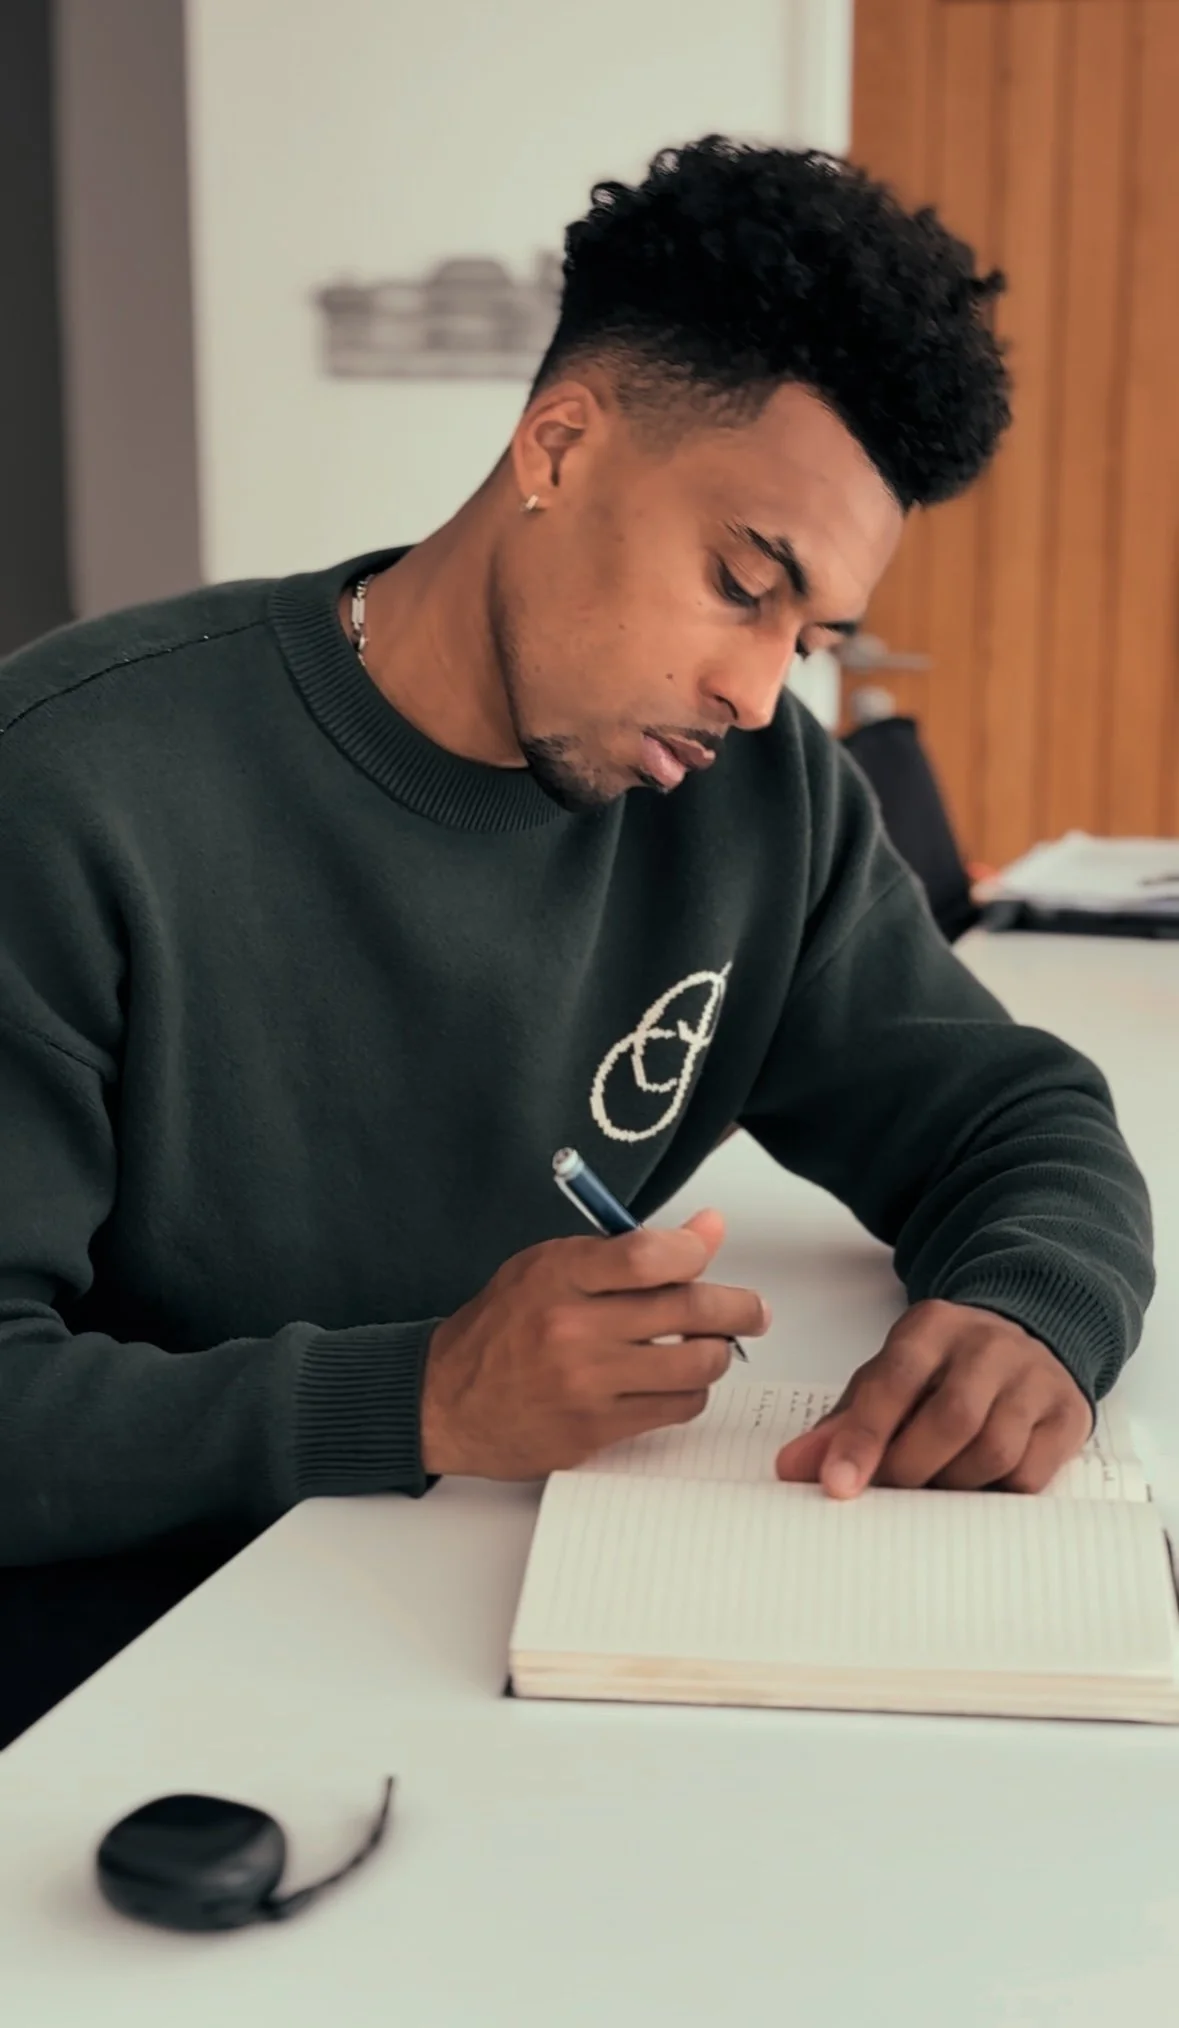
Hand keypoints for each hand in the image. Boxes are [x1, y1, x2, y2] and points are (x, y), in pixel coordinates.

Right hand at [421, 1211, 769, 1478]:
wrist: (445, 1401)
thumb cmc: (501, 1326)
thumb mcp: (549, 1265)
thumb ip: (626, 1249)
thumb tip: (706, 1230)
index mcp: (560, 1276)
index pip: (651, 1256)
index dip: (696, 1249)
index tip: (708, 1247)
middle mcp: (574, 1330)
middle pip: (689, 1311)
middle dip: (739, 1308)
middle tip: (752, 1310)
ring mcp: (587, 1386)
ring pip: (695, 1366)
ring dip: (716, 1354)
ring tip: (709, 1346)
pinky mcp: (596, 1431)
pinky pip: (675, 1408)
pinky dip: (689, 1392)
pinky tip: (676, 1380)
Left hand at [775, 1299, 1091, 1498]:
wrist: (1030, 1337)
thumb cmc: (946, 1370)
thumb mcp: (890, 1378)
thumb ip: (845, 1422)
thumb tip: (794, 1469)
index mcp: (932, 1327)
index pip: (893, 1381)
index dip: (863, 1437)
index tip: (836, 1485)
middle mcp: (989, 1345)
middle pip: (952, 1418)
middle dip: (910, 1468)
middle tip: (887, 1493)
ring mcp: (1035, 1378)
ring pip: (995, 1450)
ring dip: (953, 1485)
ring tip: (931, 1488)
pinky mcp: (1067, 1415)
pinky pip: (1032, 1474)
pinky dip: (995, 1493)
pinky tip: (975, 1487)